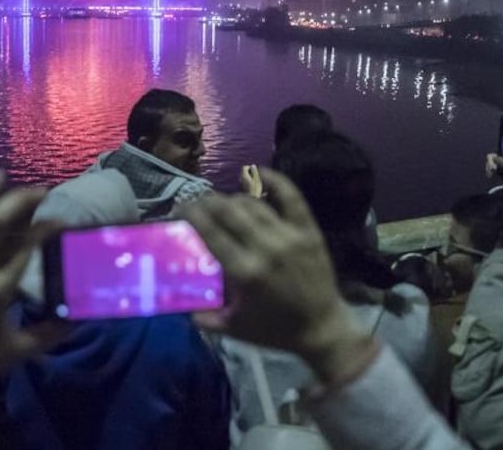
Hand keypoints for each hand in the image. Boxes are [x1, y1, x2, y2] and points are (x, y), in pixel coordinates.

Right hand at [183, 168, 375, 383]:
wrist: (323, 329)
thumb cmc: (275, 330)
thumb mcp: (235, 328)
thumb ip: (205, 317)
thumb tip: (179, 305)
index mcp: (244, 272)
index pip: (209, 231)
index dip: (190, 214)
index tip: (179, 209)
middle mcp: (265, 247)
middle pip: (228, 211)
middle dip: (206, 201)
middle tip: (196, 203)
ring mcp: (288, 236)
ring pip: (253, 204)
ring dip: (232, 198)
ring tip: (222, 201)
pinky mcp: (308, 231)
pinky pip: (291, 197)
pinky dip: (275, 181)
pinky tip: (258, 172)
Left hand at [239, 164, 262, 197]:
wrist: (251, 200)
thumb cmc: (255, 190)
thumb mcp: (257, 180)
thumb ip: (254, 172)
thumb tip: (253, 165)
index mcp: (244, 176)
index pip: (244, 167)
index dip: (250, 167)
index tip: (255, 171)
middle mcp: (241, 179)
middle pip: (244, 171)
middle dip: (251, 172)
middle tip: (257, 176)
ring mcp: (241, 183)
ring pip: (246, 177)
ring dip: (251, 177)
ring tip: (257, 182)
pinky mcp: (243, 187)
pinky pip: (247, 181)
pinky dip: (251, 181)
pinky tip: (256, 187)